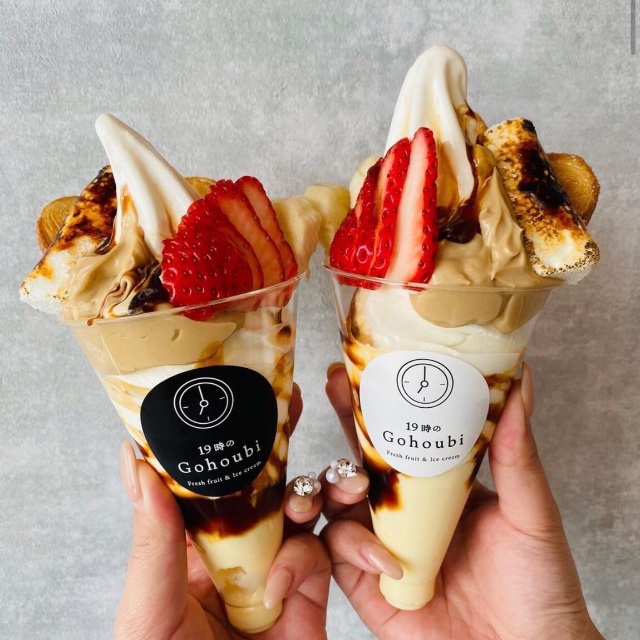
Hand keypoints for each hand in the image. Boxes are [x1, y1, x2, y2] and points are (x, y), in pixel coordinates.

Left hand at [115, 384, 330, 639]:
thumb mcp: (148, 614)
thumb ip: (153, 544)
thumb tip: (138, 465)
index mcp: (191, 547)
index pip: (209, 478)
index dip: (223, 433)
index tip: (237, 388)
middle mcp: (236, 552)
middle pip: (262, 484)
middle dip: (278, 440)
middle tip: (290, 396)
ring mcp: (275, 573)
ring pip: (301, 514)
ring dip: (313, 491)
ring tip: (324, 476)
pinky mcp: (308, 602)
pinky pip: (320, 562)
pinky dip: (312, 561)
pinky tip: (284, 587)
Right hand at [321, 364, 604, 639]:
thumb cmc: (537, 584)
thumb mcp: (530, 511)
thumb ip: (517, 451)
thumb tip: (521, 383)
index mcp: (436, 486)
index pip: (399, 435)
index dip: (376, 403)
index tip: (362, 368)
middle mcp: (403, 510)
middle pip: (360, 457)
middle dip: (342, 422)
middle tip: (334, 390)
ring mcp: (381, 544)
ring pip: (336, 501)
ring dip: (333, 484)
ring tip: (352, 483)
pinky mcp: (367, 584)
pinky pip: (337, 554)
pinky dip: (351, 548)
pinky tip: (384, 559)